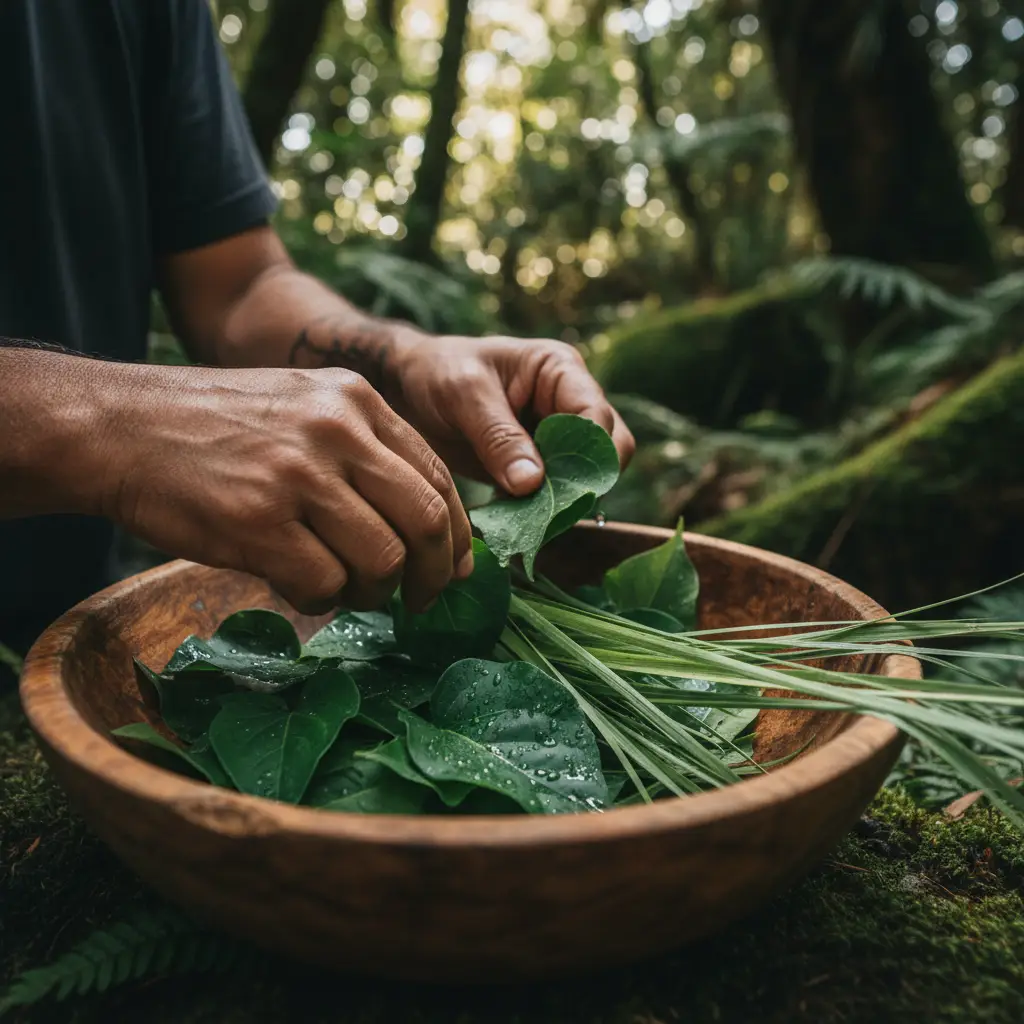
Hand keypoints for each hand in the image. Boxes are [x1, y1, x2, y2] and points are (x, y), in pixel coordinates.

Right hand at [91, 364, 472, 613]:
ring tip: (348, 593)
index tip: (453, 570)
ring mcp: (298, 475)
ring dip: (374, 593)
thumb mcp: (304, 410)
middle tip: (421, 603)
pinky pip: (324, 584)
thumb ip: (366, 456)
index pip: (439, 477)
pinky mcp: (257, 521)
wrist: (121, 427)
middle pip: (427, 520)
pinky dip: (321, 599)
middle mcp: (338, 430)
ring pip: (383, 560)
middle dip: (434, 576)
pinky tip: (296, 585)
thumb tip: (430, 534)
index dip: (457, 535)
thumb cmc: (217, 428)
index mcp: (357, 401)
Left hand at [389, 334, 634, 495]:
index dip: (588, 454)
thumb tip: (533, 483)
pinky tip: (516, 519)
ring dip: (563, 501)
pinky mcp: (538, 466)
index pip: (598, 417)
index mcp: (561, 371)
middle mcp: (569, 403)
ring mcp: (556, 437)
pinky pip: (556, 494)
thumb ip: (499, 436)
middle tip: (545, 509)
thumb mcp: (463, 395)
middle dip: (582, 482)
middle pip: (606, 452)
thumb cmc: (436, 373)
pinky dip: (542, 510)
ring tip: (527, 517)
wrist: (407, 388)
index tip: (559, 487)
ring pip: (586, 478)